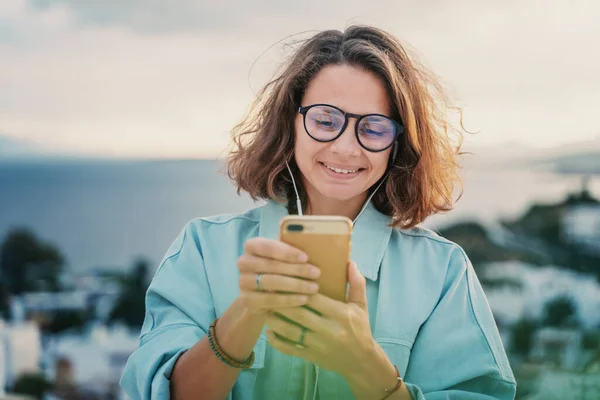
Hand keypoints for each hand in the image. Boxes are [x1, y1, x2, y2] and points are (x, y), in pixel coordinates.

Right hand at [236, 237, 321, 315]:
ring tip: (313, 288)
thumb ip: (290, 252)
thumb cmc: (276, 269)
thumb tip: (314, 247)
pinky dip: (288, 300)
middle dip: (296, 269)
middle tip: (316, 273)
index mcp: (252, 246)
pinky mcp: (246, 300)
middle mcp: (243, 262)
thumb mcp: (281, 257)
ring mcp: (242, 282)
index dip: (286, 252)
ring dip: (295, 285)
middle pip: (271, 265)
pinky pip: (269, 300)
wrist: (261, 294)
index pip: (267, 246)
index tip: (305, 257)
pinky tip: (302, 299)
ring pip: (270, 282)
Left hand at [264, 261, 376, 377]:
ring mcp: (318, 345)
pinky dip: (276, 341)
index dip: (298, 288)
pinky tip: (268, 331)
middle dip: (281, 302)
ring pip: (290, 331)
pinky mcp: (310, 357)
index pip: (314, 298)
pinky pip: (289, 348)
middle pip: (298, 314)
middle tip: (268, 290)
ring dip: (274, 320)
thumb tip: (349, 262)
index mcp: (340, 314)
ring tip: (264, 308)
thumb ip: (356, 283)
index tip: (284, 278)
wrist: (361, 361)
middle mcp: (328, 330)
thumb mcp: (361, 305)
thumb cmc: (360, 328)